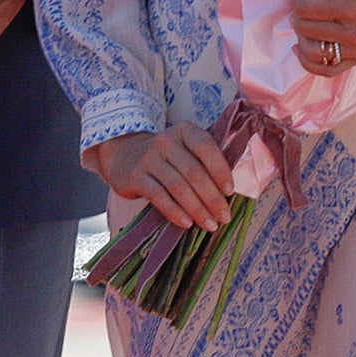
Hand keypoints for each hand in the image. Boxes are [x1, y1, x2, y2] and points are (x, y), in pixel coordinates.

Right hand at [86, 126, 233, 230]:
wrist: (124, 155)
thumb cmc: (167, 157)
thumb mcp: (186, 149)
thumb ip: (206, 162)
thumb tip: (230, 193)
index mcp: (184, 131)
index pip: (205, 147)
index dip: (220, 170)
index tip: (230, 191)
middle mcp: (165, 141)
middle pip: (193, 172)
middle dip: (212, 198)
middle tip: (224, 217)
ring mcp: (149, 158)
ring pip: (178, 186)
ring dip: (197, 209)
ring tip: (210, 225)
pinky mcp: (136, 176)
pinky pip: (158, 196)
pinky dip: (175, 211)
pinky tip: (187, 223)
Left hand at [290, 0, 355, 74]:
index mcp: (353, 8)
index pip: (306, 7)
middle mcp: (352, 33)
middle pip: (305, 28)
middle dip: (297, 12)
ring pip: (312, 51)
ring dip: (301, 35)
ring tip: (305, 21)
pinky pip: (328, 70)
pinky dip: (310, 62)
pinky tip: (304, 47)